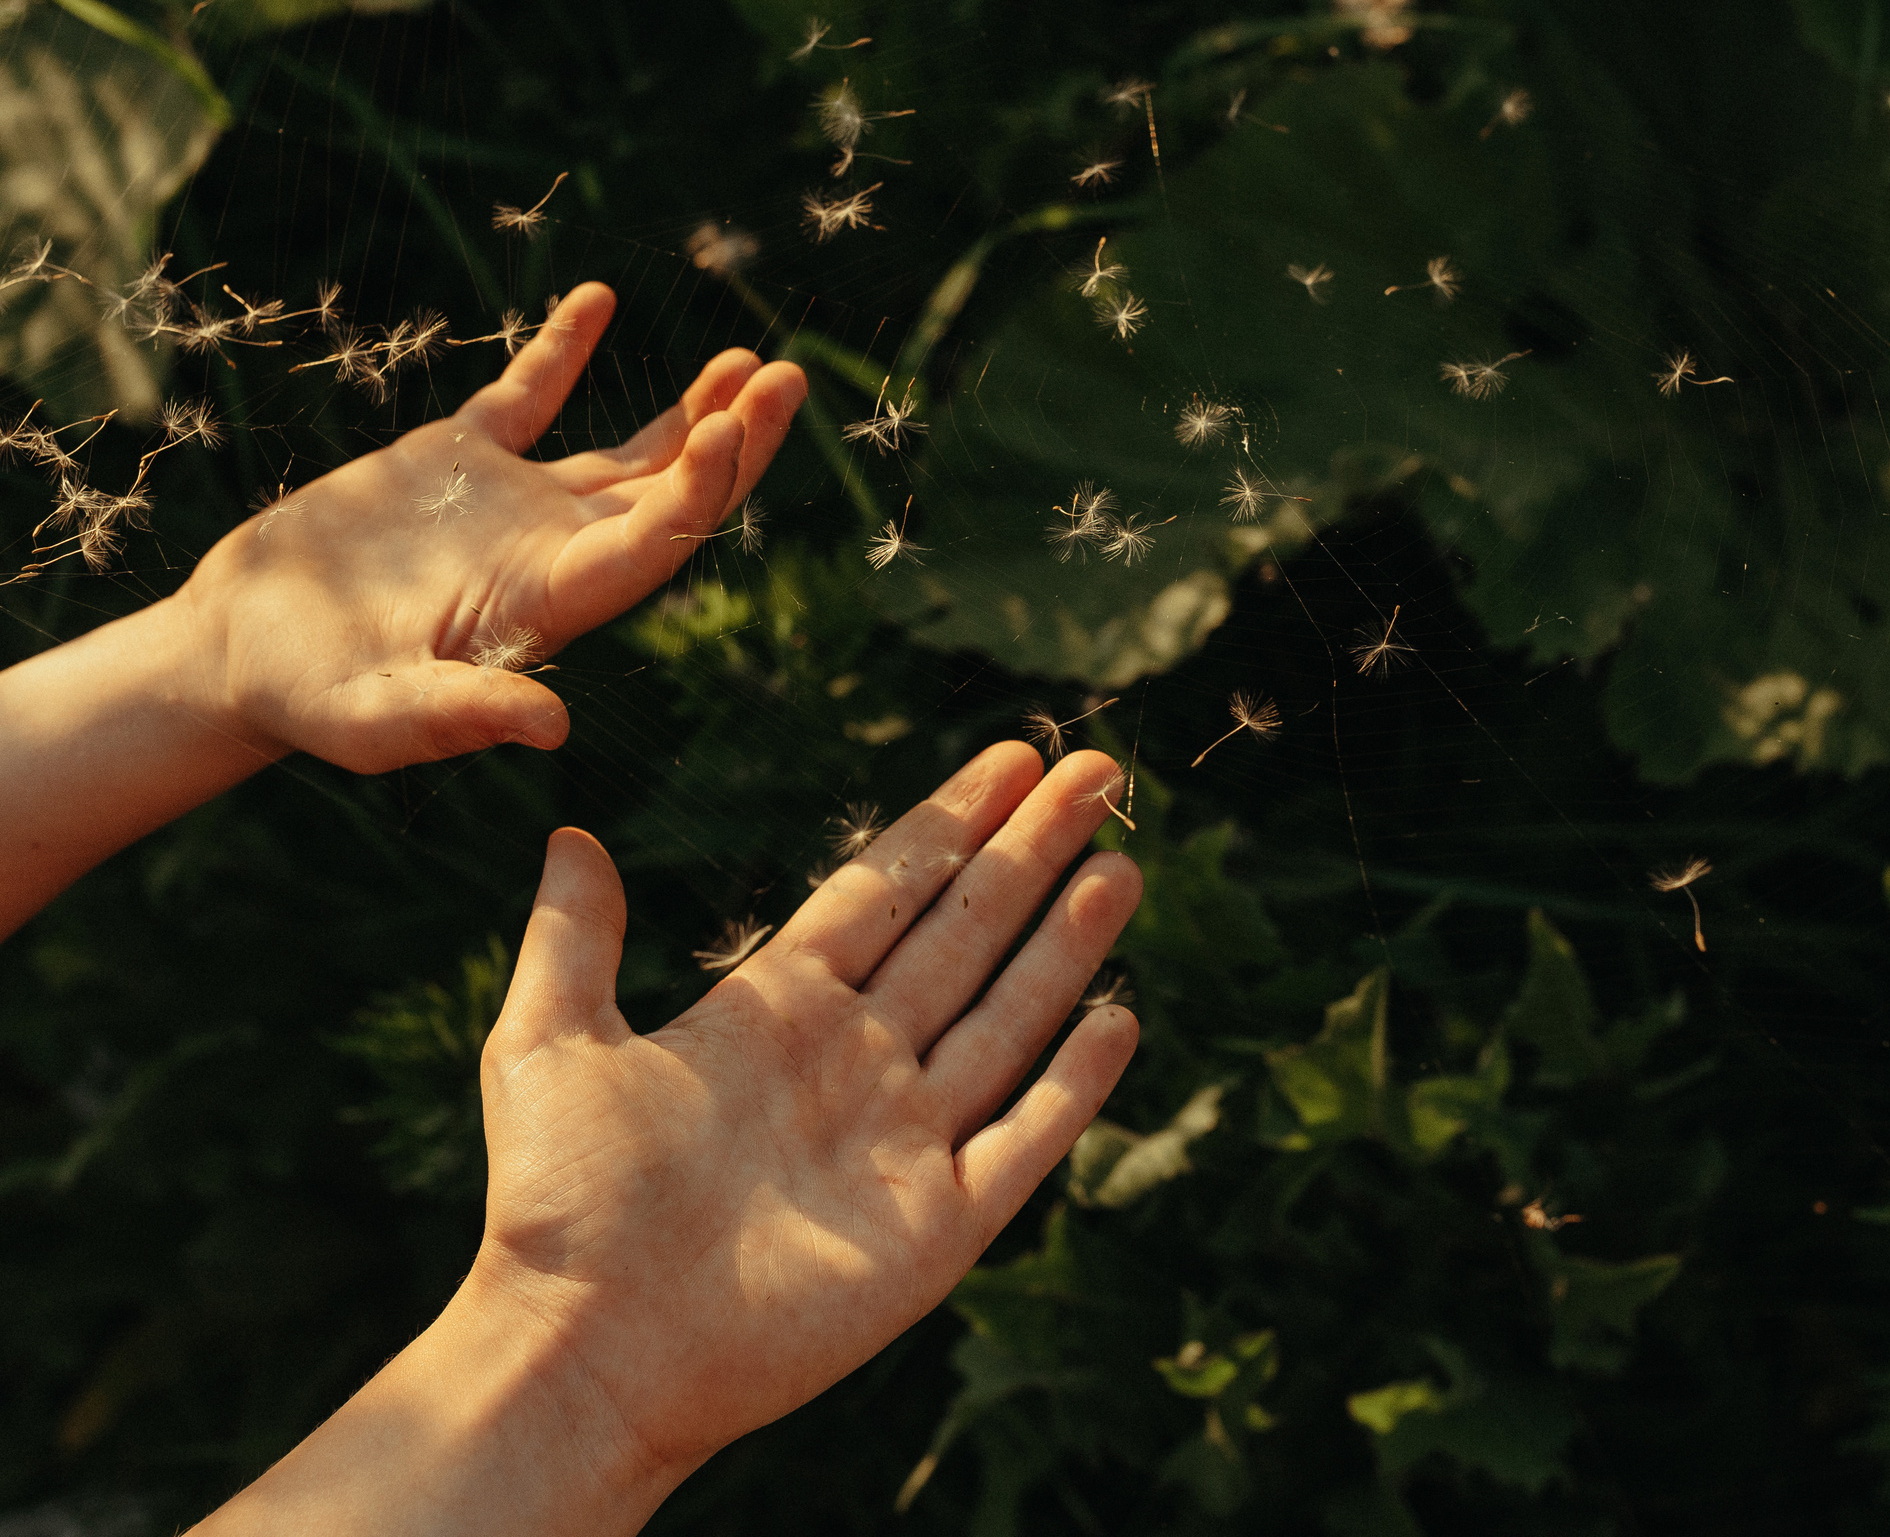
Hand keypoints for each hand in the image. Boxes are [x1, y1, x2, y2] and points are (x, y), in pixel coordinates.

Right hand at [178, 281, 803, 772]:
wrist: (241, 655)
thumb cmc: (307, 700)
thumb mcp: (376, 720)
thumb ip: (460, 716)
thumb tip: (553, 728)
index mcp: (550, 606)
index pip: (652, 544)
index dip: (700, 490)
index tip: (730, 426)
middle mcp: (552, 552)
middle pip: (671, 494)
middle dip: (735, 440)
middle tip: (788, 376)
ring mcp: (511, 504)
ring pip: (627, 452)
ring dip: (690, 409)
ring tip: (749, 360)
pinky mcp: (455, 461)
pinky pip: (528, 397)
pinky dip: (562, 350)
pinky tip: (599, 300)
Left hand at [467, 743, 1141, 1479]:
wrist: (590, 1349)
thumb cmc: (559, 1206)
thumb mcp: (548, 1045)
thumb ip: (573, 939)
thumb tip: (571, 835)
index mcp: (776, 1012)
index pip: (887, 891)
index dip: (952, 822)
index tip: (1014, 759)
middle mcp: (854, 1063)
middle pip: (964, 933)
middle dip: (1033, 851)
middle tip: (1097, 771)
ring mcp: (904, 1143)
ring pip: (1007, 1018)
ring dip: (1066, 945)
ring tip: (1121, 868)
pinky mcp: (940, 1226)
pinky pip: (1025, 1137)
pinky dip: (1075, 1084)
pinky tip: (1119, 1019)